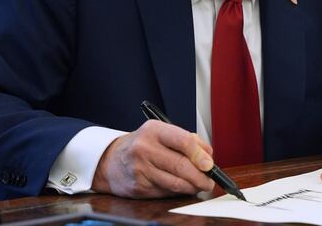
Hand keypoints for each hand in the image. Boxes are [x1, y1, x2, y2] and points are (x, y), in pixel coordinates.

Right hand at [92, 120, 214, 197]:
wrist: (111, 161)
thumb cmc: (142, 145)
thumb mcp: (161, 133)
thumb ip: (187, 140)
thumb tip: (207, 155)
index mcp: (154, 130)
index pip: (183, 141)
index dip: (200, 154)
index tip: (210, 164)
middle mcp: (145, 148)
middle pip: (181, 165)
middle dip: (200, 176)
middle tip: (210, 180)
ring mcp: (140, 169)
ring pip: (175, 183)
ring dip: (193, 186)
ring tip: (200, 185)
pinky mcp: (139, 187)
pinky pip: (166, 192)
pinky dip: (178, 191)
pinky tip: (182, 187)